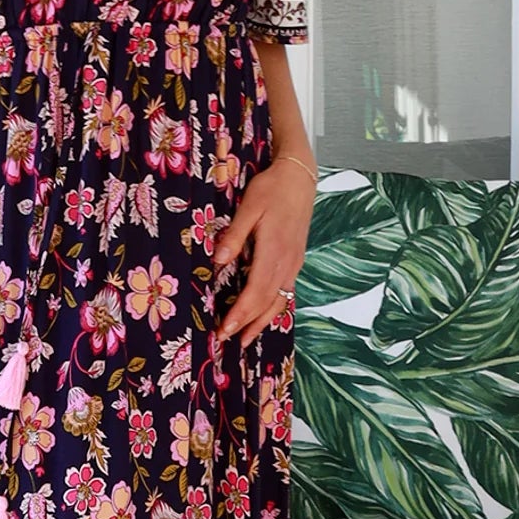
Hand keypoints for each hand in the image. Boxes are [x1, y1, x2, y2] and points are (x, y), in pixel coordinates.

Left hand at [213, 159, 316, 350]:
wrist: (300, 178)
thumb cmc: (272, 189)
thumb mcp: (249, 207)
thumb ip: (234, 235)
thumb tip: (218, 261)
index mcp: (274, 251)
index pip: (255, 292)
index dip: (240, 314)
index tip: (224, 329)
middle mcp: (287, 263)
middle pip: (267, 303)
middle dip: (246, 324)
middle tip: (226, 340)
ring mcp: (293, 263)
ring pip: (279, 301)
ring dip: (261, 322)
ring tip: (246, 339)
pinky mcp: (295, 260)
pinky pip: (284, 292)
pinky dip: (273, 308)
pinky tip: (264, 315)